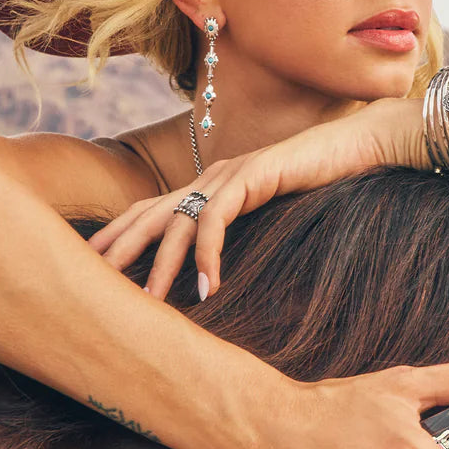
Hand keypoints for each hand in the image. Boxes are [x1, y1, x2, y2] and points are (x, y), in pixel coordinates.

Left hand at [88, 98, 422, 298]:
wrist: (361, 145)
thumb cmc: (322, 181)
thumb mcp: (272, 212)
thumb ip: (245, 231)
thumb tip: (221, 274)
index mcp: (209, 186)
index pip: (148, 210)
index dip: (116, 235)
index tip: (89, 266)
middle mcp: (210, 178)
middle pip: (148, 213)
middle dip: (117, 248)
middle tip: (88, 283)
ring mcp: (229, 174)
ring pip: (177, 221)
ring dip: (160, 264)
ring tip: (148, 304)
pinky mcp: (252, 176)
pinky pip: (218, 219)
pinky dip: (209, 254)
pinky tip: (208, 287)